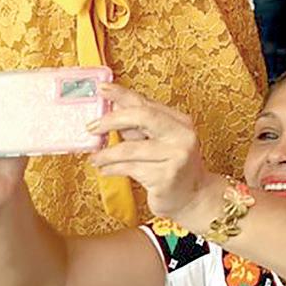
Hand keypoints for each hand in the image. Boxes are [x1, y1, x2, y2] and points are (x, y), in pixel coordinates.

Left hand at [86, 85, 213, 219]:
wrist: (194, 198)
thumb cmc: (172, 168)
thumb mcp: (158, 143)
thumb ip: (138, 128)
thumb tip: (112, 108)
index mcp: (180, 122)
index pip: (146, 103)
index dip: (122, 94)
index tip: (100, 88)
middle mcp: (182, 135)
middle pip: (143, 116)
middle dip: (112, 120)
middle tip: (91, 127)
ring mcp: (177, 155)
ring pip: (130, 148)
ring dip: (106, 154)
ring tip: (95, 158)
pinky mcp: (167, 176)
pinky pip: (130, 168)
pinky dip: (112, 169)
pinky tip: (105, 170)